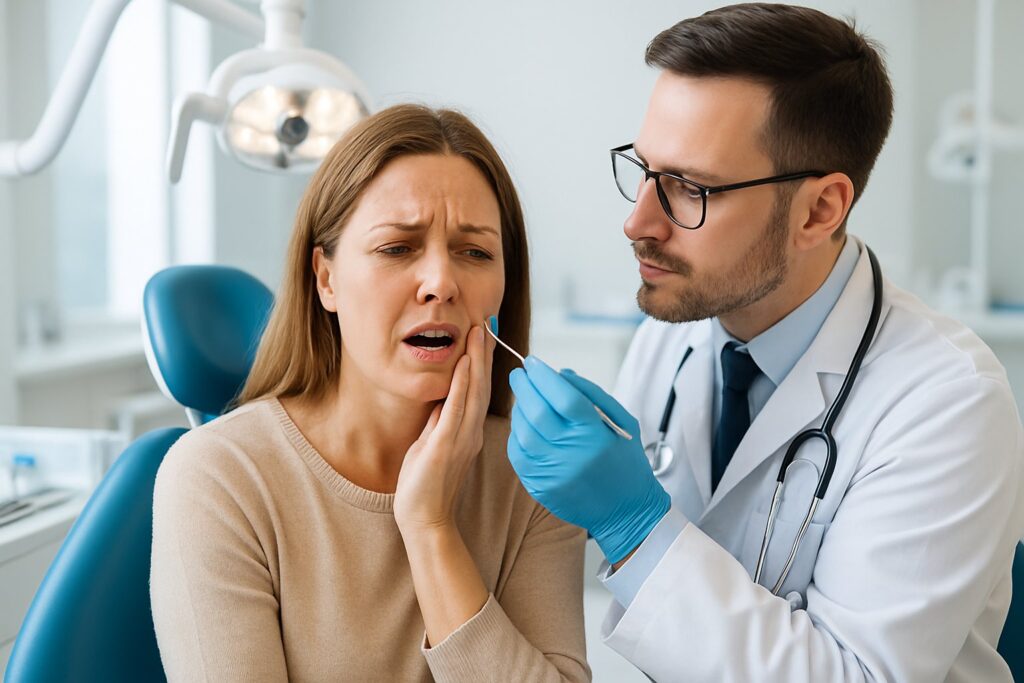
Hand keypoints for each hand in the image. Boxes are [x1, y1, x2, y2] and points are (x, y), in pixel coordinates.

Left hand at [394, 325, 495, 533]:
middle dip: (484, 351)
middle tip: (487, 321)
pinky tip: (465, 362)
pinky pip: (457, 408)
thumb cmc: (424, 486)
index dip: (481, 361)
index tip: (483, 333)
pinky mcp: (447, 445)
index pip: (477, 389)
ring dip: (478, 359)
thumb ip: (438, 422)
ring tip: (480, 330)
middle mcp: (471, 432)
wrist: (424, 521)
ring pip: (475, 391)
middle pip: (482, 384)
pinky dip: (463, 383)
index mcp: (467, 431)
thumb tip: (441, 398)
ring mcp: (462, 438)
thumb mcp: (431, 445)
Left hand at [507, 356, 669, 563]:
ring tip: (523, 398)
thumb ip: (593, 394)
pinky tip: (523, 425)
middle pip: (538, 411)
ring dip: (519, 409)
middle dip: (524, 386)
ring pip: (523, 432)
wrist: (626, 511)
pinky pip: (518, 454)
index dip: (545, 376)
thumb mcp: (622, 422)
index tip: (534, 362)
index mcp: (596, 435)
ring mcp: (554, 473)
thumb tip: (561, 374)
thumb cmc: (626, 461)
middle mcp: (573, 454)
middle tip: (519, 374)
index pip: (564, 397)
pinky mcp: (541, 488)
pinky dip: (517, 434)